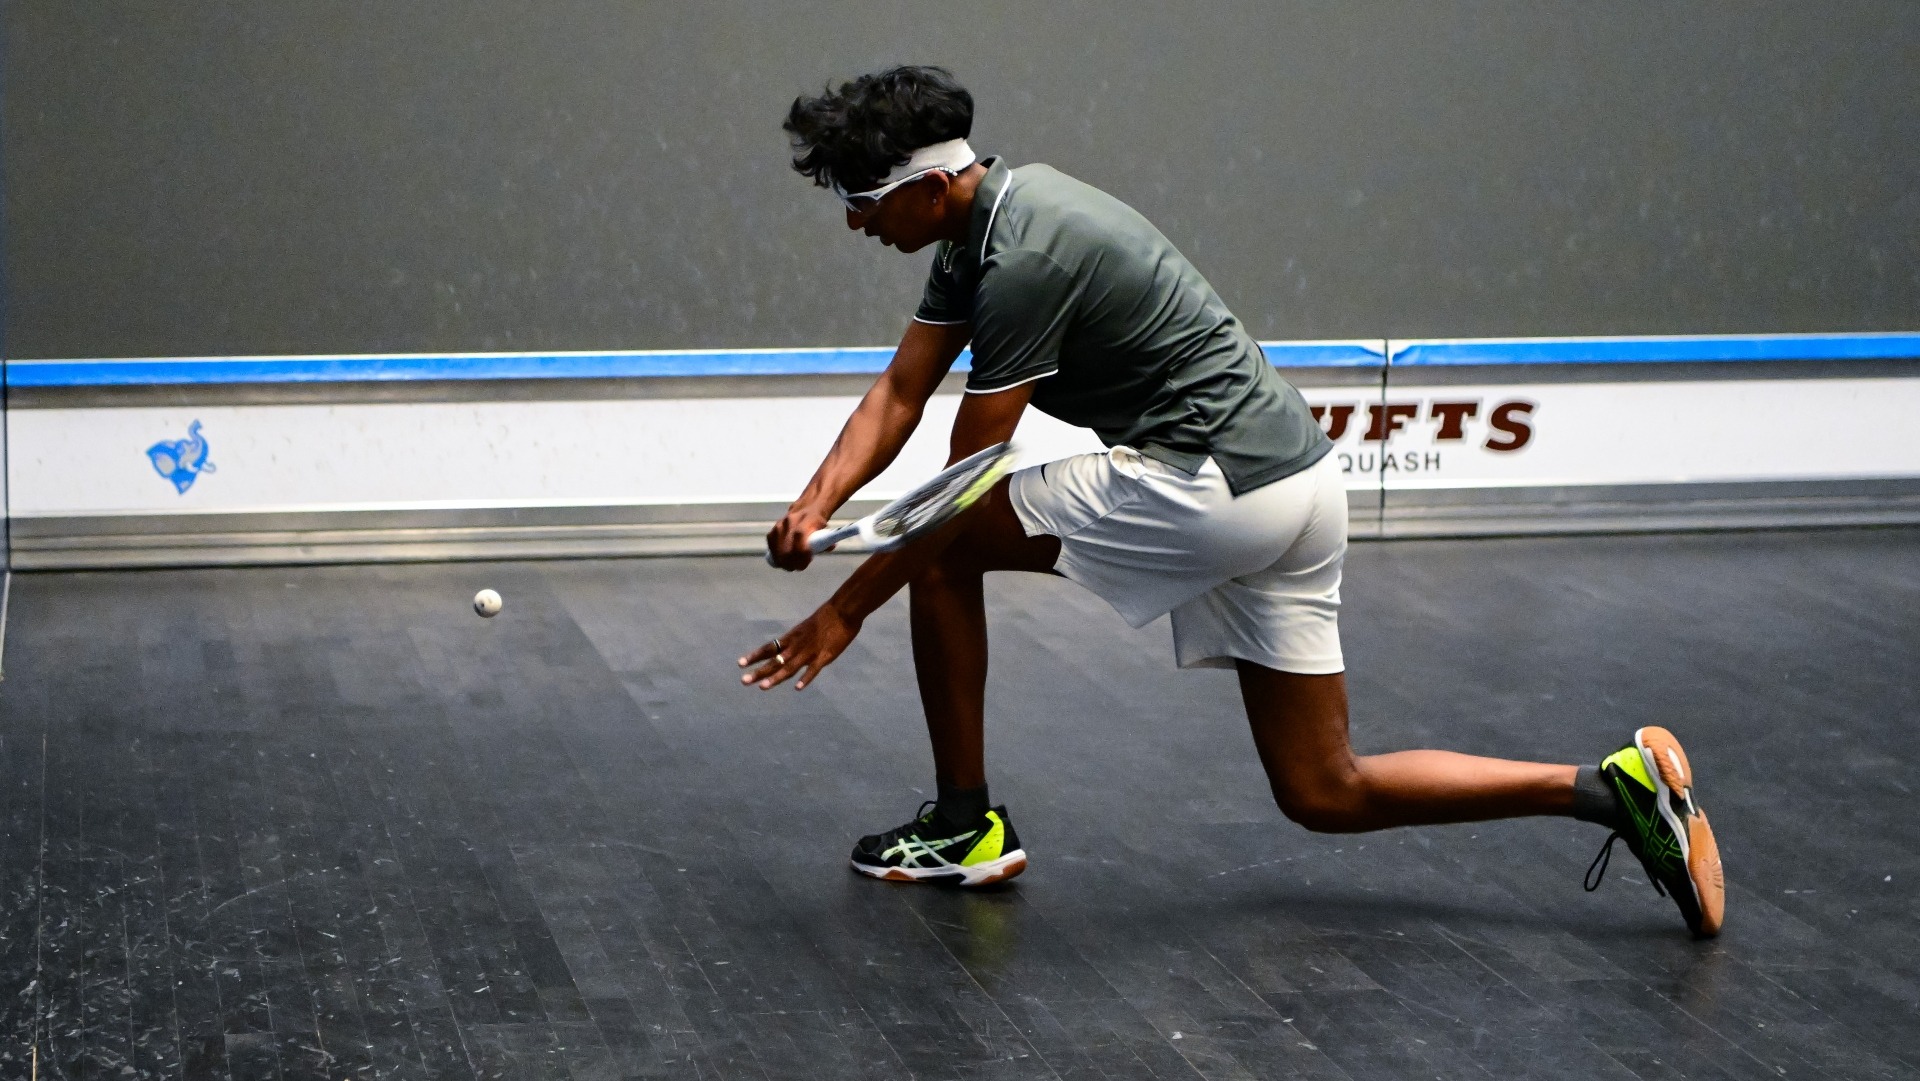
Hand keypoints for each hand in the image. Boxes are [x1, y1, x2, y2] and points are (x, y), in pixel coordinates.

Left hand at [738, 603, 859, 689]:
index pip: (769, 648)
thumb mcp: (804, 628)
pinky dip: (805, 678)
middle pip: (775, 661)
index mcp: (791, 638)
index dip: (754, 656)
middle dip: (759, 672)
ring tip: (762, 687)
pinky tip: (797, 688)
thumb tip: (786, 651)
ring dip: (776, 678)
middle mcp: (796, 646)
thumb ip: (796, 641)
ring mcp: (810, 652)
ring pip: (790, 667)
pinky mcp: (825, 656)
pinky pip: (813, 669)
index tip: (740, 664)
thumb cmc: (825, 619)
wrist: (843, 611)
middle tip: (743, 681)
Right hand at [766, 506, 830, 570]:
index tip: (805, 564)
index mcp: (806, 519)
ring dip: (782, 560)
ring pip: (777, 546)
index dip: (801, 553)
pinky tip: (780, 561)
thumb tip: (831, 547)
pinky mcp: (774, 528)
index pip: (800, 537)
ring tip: (789, 566)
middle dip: (791, 561)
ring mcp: (781, 524)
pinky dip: (775, 554)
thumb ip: (826, 540)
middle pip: (787, 546)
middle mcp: (791, 521)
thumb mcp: (825, 528)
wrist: (807, 507)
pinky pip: (771, 543)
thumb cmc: (818, 521)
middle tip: (797, 567)